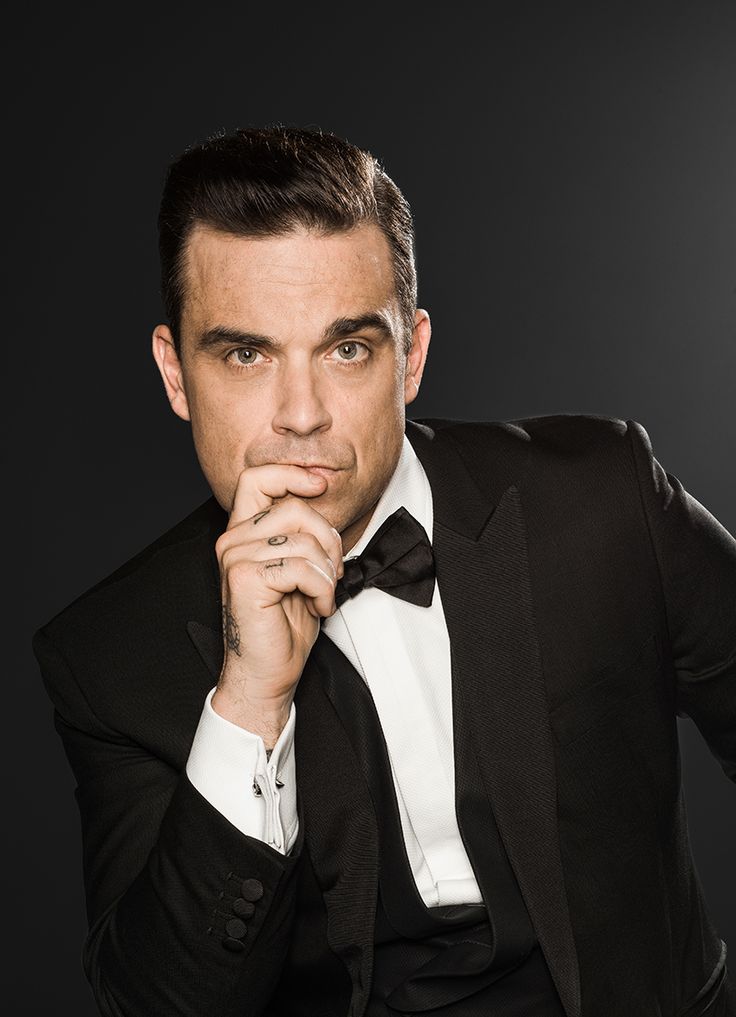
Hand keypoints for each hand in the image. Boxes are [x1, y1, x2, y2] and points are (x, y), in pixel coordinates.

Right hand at [211, 465, 343, 740]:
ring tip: (322, 595)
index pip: (257, 477)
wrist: (268, 673)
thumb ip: (301, 532)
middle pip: (294, 507)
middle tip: (333, 572)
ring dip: (327, 572)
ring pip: (303, 539)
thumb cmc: (284, 625)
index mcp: (243, 532)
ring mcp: (234, 558)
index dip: (292, 474)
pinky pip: (301, 567)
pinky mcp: (244, 579)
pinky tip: (318, 607)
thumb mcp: (298, 567)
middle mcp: (232, 540)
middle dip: (328, 539)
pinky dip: (322, 588)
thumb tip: (321, 495)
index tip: (320, 487)